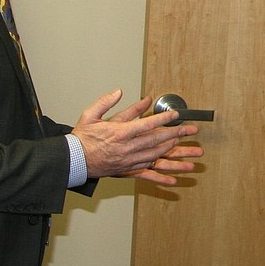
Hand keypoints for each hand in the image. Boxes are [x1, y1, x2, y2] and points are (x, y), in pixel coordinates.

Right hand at [73, 89, 201, 184]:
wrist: (73, 160)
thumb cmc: (82, 138)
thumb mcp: (91, 114)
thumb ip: (106, 102)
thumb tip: (119, 91)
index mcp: (120, 133)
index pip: (148, 124)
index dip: (164, 119)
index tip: (176, 115)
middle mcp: (127, 147)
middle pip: (157, 139)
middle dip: (176, 134)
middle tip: (191, 130)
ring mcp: (128, 160)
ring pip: (156, 154)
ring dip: (172, 150)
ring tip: (185, 146)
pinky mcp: (127, 169)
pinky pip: (147, 170)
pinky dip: (160, 171)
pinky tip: (171, 174)